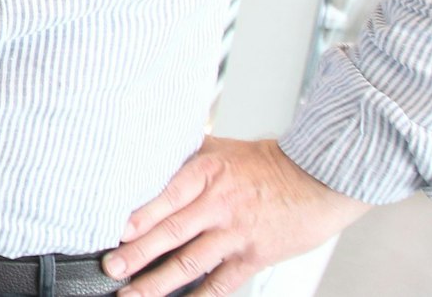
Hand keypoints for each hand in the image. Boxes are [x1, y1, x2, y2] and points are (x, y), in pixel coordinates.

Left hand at [104, 137, 370, 296]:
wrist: (320, 178)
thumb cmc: (269, 163)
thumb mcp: (221, 148)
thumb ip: (184, 156)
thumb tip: (146, 156)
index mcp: (206, 173)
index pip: (166, 196)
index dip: (140, 216)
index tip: (114, 231)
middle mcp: (218, 205)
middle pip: (171, 232)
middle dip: (137, 254)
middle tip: (111, 268)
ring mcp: (235, 234)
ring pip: (190, 263)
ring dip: (158, 282)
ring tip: (131, 294)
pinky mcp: (253, 256)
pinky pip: (222, 283)